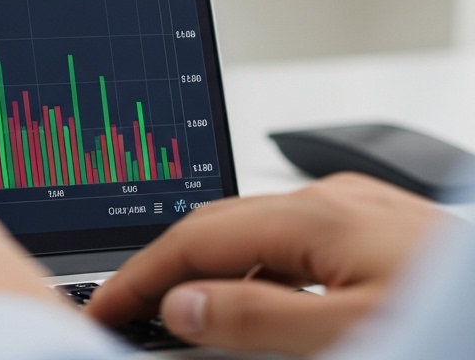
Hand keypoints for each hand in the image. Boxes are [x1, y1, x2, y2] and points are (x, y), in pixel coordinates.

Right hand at [85, 172, 443, 356]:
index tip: (100, 308)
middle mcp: (337, 201)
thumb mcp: (347, 338)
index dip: (138, 277)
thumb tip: (179, 305)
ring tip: (183, 316)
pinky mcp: (386, 233)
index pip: (193, 239)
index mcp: (318, 216)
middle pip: (220, 226)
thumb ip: (252, 318)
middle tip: (127, 313)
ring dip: (212, 271)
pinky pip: (296, 246)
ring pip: (259, 235)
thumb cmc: (460, 323)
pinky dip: (258, 274)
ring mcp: (364, 213)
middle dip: (165, 267)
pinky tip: (261, 303)